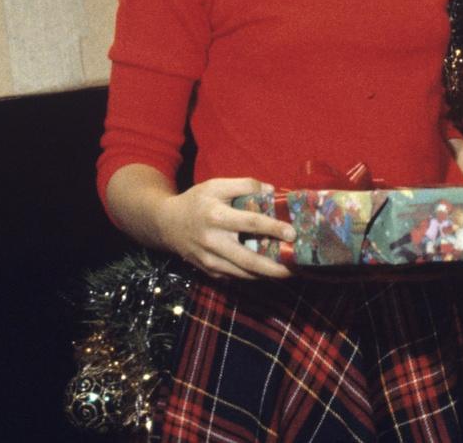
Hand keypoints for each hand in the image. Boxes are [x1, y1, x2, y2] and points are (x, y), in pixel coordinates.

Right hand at [156, 176, 294, 279]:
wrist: (166, 224)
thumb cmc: (196, 202)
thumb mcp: (216, 185)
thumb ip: (244, 185)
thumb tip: (272, 191)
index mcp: (216, 217)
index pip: (250, 224)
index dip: (273, 228)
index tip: (292, 233)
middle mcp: (213, 242)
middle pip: (248, 260)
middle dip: (274, 267)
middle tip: (295, 267)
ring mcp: (209, 261)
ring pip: (243, 274)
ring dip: (267, 275)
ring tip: (288, 272)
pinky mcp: (209, 271)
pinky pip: (235, 277)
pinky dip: (253, 276)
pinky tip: (268, 272)